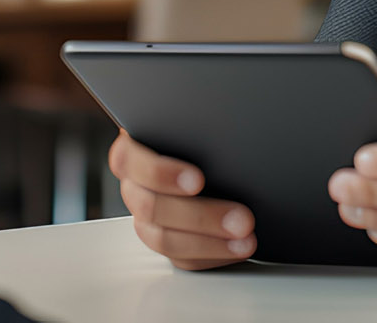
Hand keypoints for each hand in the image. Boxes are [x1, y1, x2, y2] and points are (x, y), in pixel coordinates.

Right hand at [108, 129, 256, 269]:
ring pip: (165, 239)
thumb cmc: (198, 129)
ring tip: (245, 238)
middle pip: (152, 207)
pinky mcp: (168, 240)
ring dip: (209, 242)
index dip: (162, 174)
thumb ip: (194, 122)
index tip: (199, 180)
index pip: (131, 162)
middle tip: (241, 218)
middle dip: (200, 216)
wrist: (214, 149)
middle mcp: (134, 187)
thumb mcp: (193, 118)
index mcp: (131, 150)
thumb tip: (224, 123)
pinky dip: (212, 256)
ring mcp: (146, 218)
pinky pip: (182, 258)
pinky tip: (237, 248)